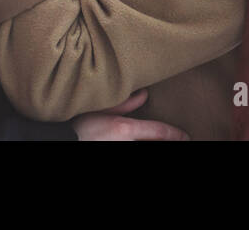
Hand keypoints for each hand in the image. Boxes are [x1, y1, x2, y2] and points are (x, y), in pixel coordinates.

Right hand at [71, 89, 189, 140]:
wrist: (62, 140)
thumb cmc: (77, 124)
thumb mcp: (100, 108)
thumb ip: (124, 103)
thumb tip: (144, 94)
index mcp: (126, 130)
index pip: (158, 132)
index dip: (175, 134)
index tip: (186, 137)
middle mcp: (127, 146)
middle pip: (153, 144)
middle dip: (162, 141)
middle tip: (177, 139)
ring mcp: (120, 151)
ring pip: (141, 147)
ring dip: (148, 142)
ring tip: (158, 140)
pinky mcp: (113, 153)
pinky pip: (131, 149)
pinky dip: (134, 145)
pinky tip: (132, 141)